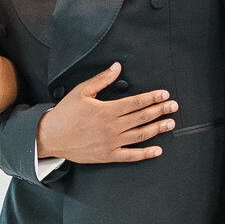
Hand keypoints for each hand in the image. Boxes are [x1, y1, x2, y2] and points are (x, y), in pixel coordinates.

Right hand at [35, 66, 177, 164]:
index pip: (136, 102)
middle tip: (173, 106)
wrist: (51, 137)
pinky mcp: (108, 156)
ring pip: (140, 135)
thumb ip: (101, 79)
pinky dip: (145, 154)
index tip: (164, 94)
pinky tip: (157, 150)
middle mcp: (112, 127)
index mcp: (107, 110)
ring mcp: (111, 143)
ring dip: (158, 129)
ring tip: (170, 123)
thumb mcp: (81, 91)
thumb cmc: (65, 114)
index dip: (152, 98)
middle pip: (142, 117)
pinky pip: (131, 156)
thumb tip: (116, 67)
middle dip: (160, 110)